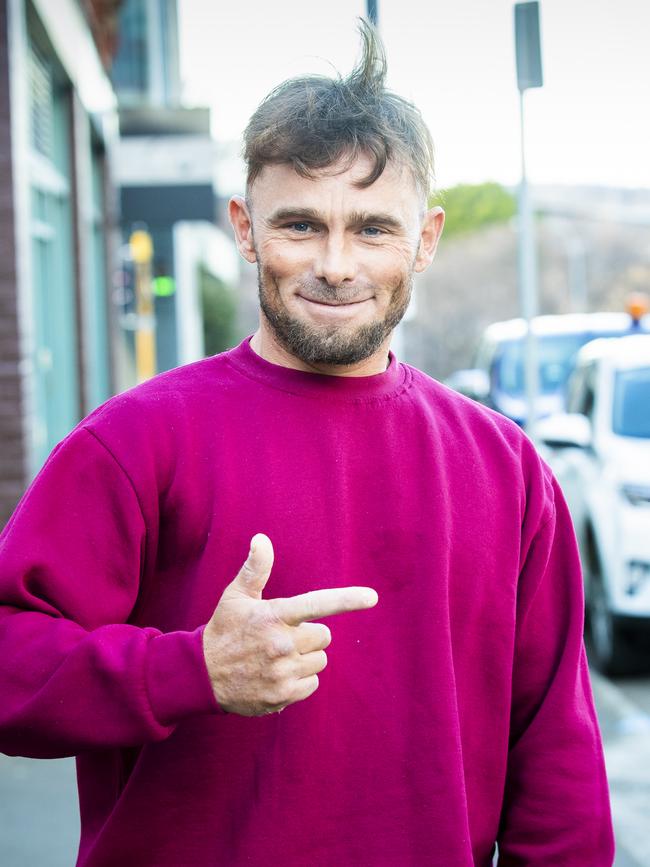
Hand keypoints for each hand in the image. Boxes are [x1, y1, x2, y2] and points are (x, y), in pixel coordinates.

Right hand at [202, 533, 377, 715]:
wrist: (201, 675)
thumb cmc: (224, 630)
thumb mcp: (235, 596)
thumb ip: (255, 568)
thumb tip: (262, 538)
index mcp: (274, 616)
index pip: (316, 604)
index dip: (347, 600)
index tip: (372, 597)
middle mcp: (281, 644)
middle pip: (324, 636)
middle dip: (309, 635)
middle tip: (284, 636)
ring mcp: (282, 672)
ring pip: (319, 661)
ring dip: (305, 658)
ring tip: (277, 657)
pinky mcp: (282, 696)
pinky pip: (312, 684)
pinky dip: (300, 680)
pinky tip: (277, 675)